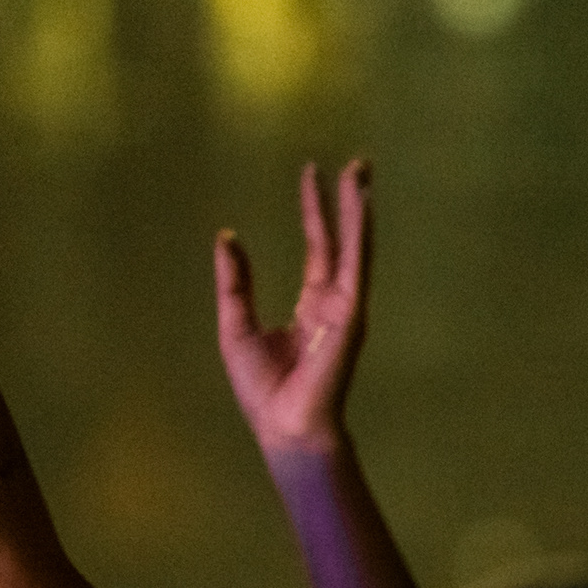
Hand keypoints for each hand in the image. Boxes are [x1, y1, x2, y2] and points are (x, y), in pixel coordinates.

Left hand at [215, 161, 374, 458]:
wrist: (284, 426)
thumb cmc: (263, 390)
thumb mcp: (236, 326)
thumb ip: (235, 282)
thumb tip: (226, 237)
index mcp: (310, 307)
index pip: (317, 249)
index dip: (315, 212)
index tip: (312, 174)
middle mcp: (333, 301)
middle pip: (342, 240)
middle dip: (349, 201)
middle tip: (357, 161)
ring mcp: (345, 306)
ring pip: (354, 245)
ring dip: (359, 208)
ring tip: (360, 170)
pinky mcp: (350, 313)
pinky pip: (355, 264)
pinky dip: (360, 233)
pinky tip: (361, 204)